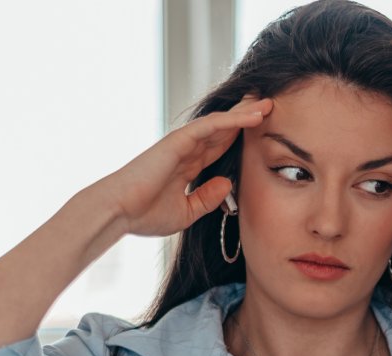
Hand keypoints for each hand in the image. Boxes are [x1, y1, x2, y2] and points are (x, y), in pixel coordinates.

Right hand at [105, 96, 271, 237]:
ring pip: (222, 123)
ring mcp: (183, 143)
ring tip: (269, 104)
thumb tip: (228, 183)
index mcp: (188, 166)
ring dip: (246, 113)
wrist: (120, 212)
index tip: (264, 133)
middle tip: (271, 107)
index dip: (242, 138)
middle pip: (225, 130)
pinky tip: (254, 115)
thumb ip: (207, 198)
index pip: (221, 147)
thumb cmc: (145, 215)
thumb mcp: (186, 212)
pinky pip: (212, 125)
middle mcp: (187, 150)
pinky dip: (234, 119)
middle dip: (247, 118)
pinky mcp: (180, 140)